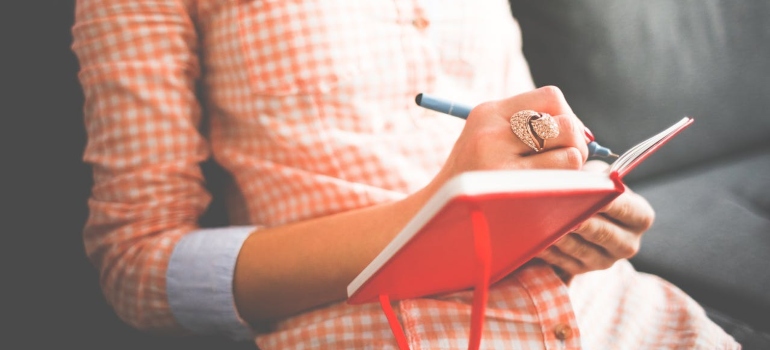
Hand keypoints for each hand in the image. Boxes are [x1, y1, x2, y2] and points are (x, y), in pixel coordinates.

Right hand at [429, 86, 588, 190]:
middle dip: (577, 143)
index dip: (567, 116)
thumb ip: (527, 128)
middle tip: (570, 160)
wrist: (436, 213)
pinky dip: (567, 188)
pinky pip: (561, 183)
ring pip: (570, 153)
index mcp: (487, 113)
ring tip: (556, 179)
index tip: (563, 137)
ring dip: (572, 169)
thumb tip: (584, 133)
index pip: (551, 97)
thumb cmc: (472, 176)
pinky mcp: (507, 191)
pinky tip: (550, 194)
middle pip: (565, 124)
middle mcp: (491, 132)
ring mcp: (498, 163)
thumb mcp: (487, 138)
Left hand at [536, 160, 654, 280]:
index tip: (591, 193)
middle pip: (605, 234)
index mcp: (640, 218)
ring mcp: (605, 261)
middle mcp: (628, 244)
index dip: (609, 202)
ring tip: (545, 225)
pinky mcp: (582, 270)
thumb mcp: (599, 178)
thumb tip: (583, 180)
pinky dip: (549, 250)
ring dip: (562, 237)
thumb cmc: (593, 189)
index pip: (627, 209)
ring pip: (582, 250)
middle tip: (565, 212)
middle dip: (583, 222)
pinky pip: (563, 262)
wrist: (584, 212)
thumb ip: (595, 178)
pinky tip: (536, 240)